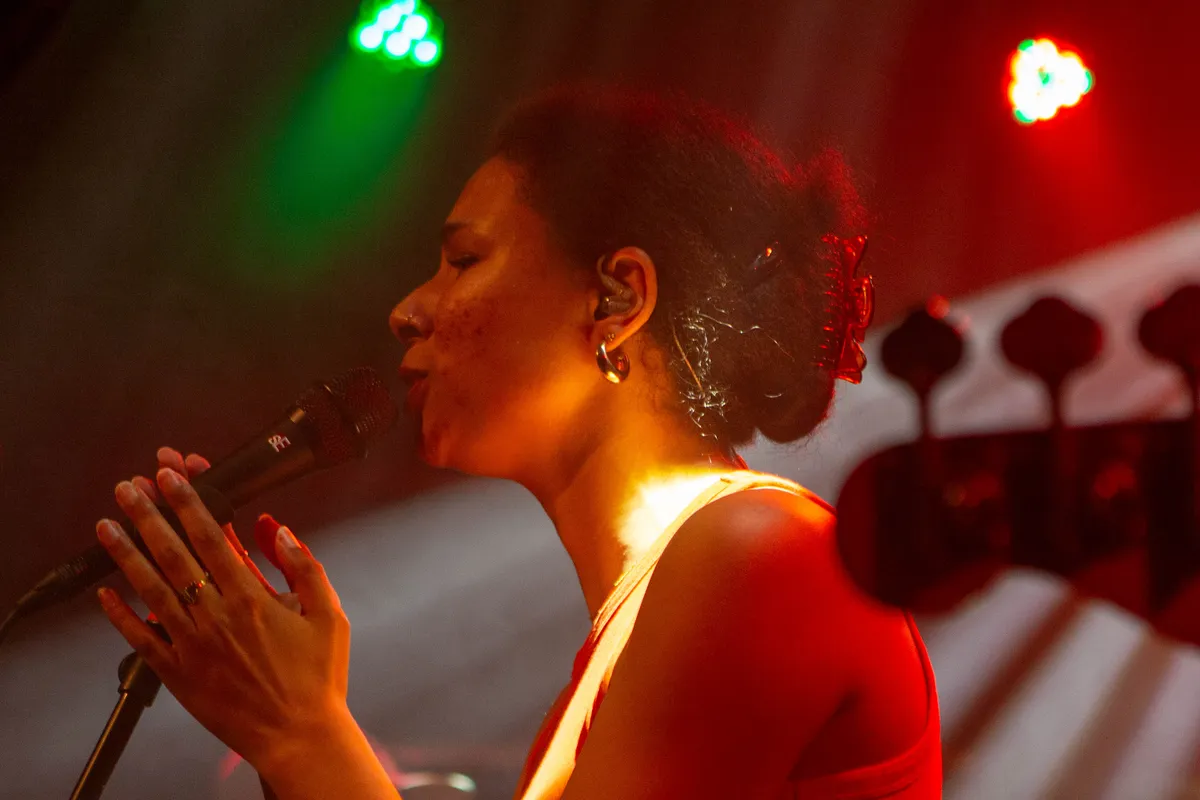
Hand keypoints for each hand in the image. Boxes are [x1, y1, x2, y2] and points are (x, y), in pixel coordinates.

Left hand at [96, 452, 351, 772]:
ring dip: (126, 553)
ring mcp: (192, 645)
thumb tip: (278, 529)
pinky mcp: (178, 673)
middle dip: (148, 515)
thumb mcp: (329, 614)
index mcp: (252, 598)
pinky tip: (105, 592)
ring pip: (150, 589)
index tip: (171, 477)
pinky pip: (141, 638)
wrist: (298, 736)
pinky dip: (121, 614)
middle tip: (128, 487)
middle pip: (173, 554)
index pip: (211, 537)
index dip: (188, 502)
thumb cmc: (318, 677)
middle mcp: (216, 616)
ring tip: (106, 525)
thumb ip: (305, 566)